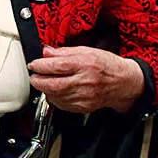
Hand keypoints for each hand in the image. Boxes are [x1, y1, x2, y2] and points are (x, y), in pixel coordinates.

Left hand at [28, 46, 143, 113]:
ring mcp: (84, 96)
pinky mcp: (84, 107)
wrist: (124, 83)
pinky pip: (63, 105)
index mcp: (85, 64)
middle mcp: (85, 81)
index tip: (34, 65)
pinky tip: (54, 92)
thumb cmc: (107, 65)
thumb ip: (65, 52)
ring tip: (43, 83)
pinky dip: (54, 98)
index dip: (42, 66)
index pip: (58, 66)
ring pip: (56, 96)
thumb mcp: (87, 51)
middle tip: (33, 77)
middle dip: (38, 81)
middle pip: (54, 84)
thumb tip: (46, 52)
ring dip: (45, 90)